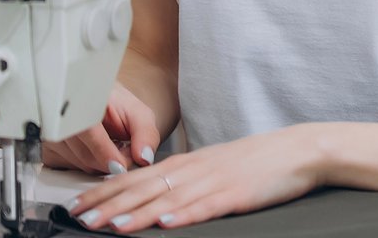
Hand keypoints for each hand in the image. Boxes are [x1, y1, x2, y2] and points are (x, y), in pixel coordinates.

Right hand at [42, 83, 161, 175]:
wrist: (95, 100)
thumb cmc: (116, 105)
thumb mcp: (138, 112)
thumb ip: (145, 133)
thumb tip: (144, 158)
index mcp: (82, 99)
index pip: (88, 131)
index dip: (105, 152)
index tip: (121, 164)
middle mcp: (60, 117)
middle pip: (86, 156)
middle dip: (110, 160)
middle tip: (124, 148)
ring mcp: (51, 136)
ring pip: (81, 166)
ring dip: (100, 163)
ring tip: (110, 144)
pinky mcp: (49, 152)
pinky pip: (72, 170)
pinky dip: (88, 165)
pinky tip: (93, 150)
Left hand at [67, 125, 325, 230]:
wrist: (299, 150)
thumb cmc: (258, 161)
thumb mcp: (215, 166)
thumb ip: (185, 178)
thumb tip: (154, 196)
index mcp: (188, 162)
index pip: (136, 176)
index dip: (105, 191)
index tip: (78, 204)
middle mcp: (195, 169)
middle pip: (144, 187)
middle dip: (108, 204)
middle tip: (79, 219)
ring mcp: (215, 181)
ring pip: (167, 198)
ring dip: (136, 213)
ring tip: (111, 226)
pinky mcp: (236, 194)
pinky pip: (205, 206)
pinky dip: (183, 214)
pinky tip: (165, 223)